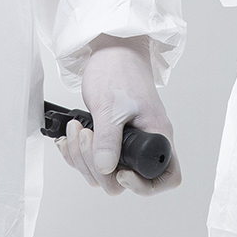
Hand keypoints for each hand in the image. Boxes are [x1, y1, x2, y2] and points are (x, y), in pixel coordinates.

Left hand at [59, 37, 180, 196]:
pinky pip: (94, 160)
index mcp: (157, 135)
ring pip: (106, 172)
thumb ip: (108, 140)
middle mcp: (146, 142)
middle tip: (86, 138)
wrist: (111, 51)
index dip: (144, 186)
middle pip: (125, 179)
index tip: (120, 172)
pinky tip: (70, 137)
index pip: (166, 177)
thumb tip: (106, 169)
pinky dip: (78, 153)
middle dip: (98, 166)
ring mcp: (128, 142)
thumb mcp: (111, 106)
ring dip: (83, 158)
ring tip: (76, 131)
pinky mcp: (110, 138)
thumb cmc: (119, 71)